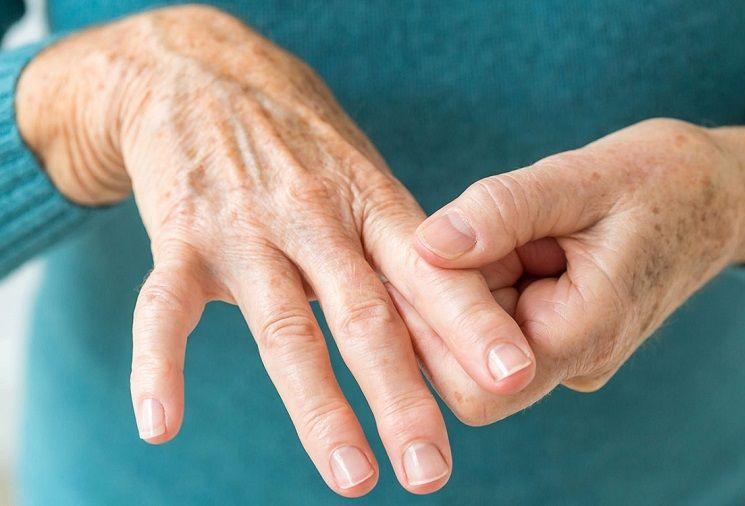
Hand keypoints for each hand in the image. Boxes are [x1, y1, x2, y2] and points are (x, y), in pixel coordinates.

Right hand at [15, 5, 538, 495]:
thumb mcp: (364, 175)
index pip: (428, 272)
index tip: (512, 376)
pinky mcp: (180, 234)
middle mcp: (315, 216)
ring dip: (317, 408)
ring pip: (285, 326)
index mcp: (371, 202)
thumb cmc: (301, 140)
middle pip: (366, 314)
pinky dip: (159, 366)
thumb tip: (452, 327)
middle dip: (403, 396)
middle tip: (432, 470)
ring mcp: (246, 226)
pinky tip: (159, 426)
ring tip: (351, 476)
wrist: (200, 72)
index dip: (471, 323)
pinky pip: (162, 307)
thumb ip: (399, 250)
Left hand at [392, 118, 744, 424]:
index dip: (432, 328)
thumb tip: (426, 245)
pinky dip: (485, 278)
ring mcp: (562, 353)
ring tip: (512, 229)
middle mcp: (572, 361)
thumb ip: (502, 210)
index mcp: (586, 334)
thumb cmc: (661, 180)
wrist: (713, 197)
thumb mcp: (582, 178)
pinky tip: (515, 240)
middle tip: (470, 230)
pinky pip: (493, 319)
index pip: (477, 385)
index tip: (428, 253)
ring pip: (470, 341)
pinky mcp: (553, 334)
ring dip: (466, 282)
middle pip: (462, 367)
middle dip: (445, 297)